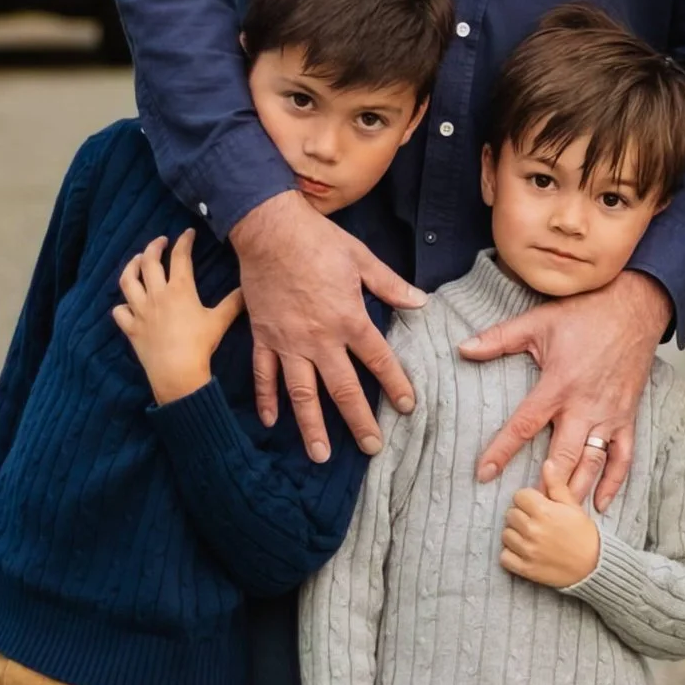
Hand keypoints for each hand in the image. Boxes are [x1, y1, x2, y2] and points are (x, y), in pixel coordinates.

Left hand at [112, 230, 242, 402]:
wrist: (178, 372)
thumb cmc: (200, 345)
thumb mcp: (220, 321)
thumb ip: (234, 302)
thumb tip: (248, 289)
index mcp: (180, 289)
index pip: (180, 256)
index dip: (184, 241)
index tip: (187, 233)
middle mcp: (157, 295)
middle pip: (149, 261)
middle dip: (154, 246)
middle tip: (160, 241)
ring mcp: (140, 311)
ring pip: (128, 281)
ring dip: (131, 267)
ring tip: (137, 261)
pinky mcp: (131, 328)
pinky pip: (119, 312)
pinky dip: (122, 306)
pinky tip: (126, 304)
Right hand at [230, 186, 421, 453]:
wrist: (269, 229)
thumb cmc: (318, 241)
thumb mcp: (362, 259)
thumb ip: (391, 286)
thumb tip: (421, 303)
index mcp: (348, 319)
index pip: (378, 360)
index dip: (395, 385)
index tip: (407, 407)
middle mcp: (319, 339)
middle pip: (343, 389)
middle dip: (359, 421)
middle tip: (372, 449)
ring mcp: (288, 342)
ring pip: (301, 393)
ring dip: (311, 426)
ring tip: (320, 454)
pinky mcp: (263, 337)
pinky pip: (264, 374)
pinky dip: (266, 399)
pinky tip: (271, 422)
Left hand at [461, 267, 666, 509]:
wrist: (636, 307)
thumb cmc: (586, 313)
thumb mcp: (538, 321)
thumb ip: (499, 338)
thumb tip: (463, 349)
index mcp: (559, 385)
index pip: (524, 425)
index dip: (502, 451)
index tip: (484, 473)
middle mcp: (584, 406)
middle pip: (562, 456)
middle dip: (544, 485)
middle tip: (528, 508)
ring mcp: (609, 415)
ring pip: (592, 463)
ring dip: (576, 491)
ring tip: (559, 516)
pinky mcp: (627, 417)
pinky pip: (623, 457)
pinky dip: (613, 482)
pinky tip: (600, 504)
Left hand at [500, 448, 601, 590]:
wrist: (594, 566)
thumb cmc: (584, 534)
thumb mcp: (573, 506)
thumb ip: (557, 485)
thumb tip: (547, 463)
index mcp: (545, 511)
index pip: (519, 496)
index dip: (528, 500)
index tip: (537, 506)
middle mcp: (533, 529)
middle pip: (510, 514)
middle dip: (521, 515)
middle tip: (536, 522)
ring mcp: (528, 550)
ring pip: (506, 535)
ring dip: (515, 535)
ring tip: (532, 537)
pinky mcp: (525, 569)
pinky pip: (504, 557)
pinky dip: (511, 555)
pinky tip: (525, 552)